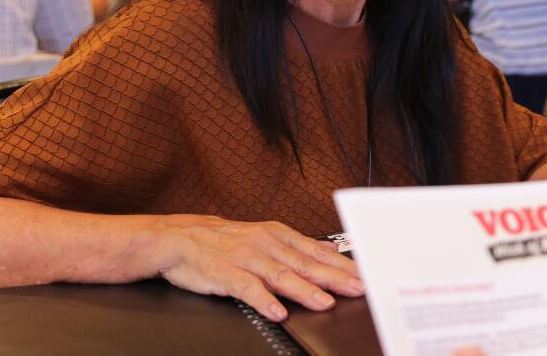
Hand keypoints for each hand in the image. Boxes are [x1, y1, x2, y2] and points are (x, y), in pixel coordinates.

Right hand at [150, 216, 363, 321]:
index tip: (365, 276)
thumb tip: (330, 248)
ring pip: (281, 275)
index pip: (317, 252)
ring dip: (305, 290)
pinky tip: (277, 311)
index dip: (342, 265)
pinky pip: (247, 288)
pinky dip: (264, 300)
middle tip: (357, 288)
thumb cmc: (225, 240)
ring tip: (325, 303)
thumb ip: (299, 244)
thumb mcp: (266, 234)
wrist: (181, 238)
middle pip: (306, 263)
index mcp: (278, 235)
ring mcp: (246, 259)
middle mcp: (266, 245)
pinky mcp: (226, 274)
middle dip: (334, 278)